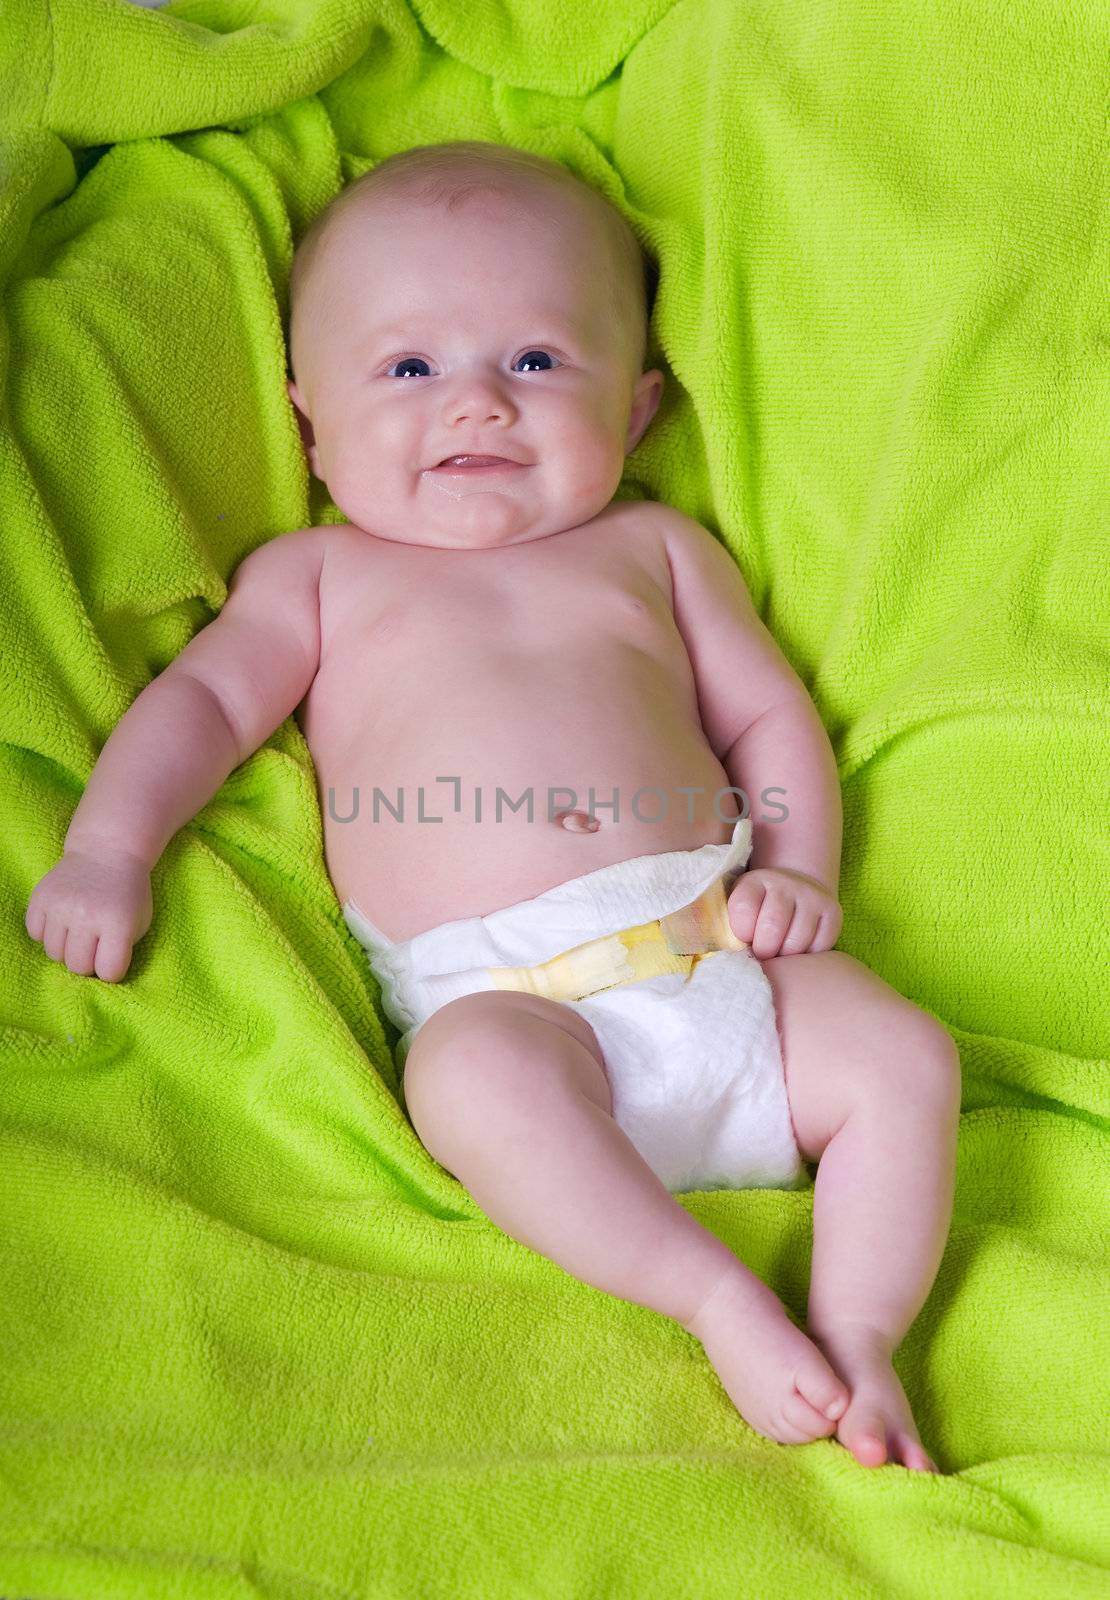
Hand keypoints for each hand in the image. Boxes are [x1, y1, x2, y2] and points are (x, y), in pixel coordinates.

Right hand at [25, 847, 152, 981]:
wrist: (106, 852)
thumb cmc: (127, 894)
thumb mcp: (139, 922)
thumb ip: (123, 951)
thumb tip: (100, 975)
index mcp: (117, 923)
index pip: (109, 972)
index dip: (111, 970)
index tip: (113, 958)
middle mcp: (87, 916)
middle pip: (78, 967)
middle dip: (88, 962)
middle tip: (94, 946)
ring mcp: (60, 906)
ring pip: (54, 954)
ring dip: (67, 949)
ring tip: (78, 932)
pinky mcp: (40, 898)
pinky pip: (36, 934)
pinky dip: (47, 933)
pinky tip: (62, 921)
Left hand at [726, 867, 841, 958]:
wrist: (795, 889)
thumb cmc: (757, 911)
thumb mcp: (736, 908)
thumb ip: (725, 926)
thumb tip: (716, 955)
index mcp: (755, 881)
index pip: (743, 908)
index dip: (741, 933)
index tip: (743, 940)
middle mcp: (785, 884)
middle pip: (772, 928)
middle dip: (763, 951)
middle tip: (762, 954)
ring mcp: (812, 897)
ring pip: (796, 943)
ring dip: (784, 956)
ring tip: (778, 953)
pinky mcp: (832, 912)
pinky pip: (820, 947)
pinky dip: (807, 957)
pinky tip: (797, 949)